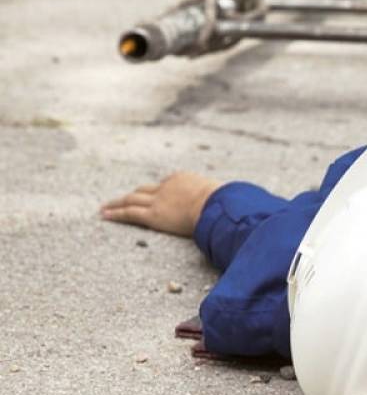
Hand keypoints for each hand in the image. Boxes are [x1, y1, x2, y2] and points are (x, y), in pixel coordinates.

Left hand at [100, 172, 221, 236]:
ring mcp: (158, 200)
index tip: (153, 195)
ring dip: (117, 203)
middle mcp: (167, 187)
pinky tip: (104, 216)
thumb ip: (221, 200)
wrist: (215, 204)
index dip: (158, 191)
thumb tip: (233, 206)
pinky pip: (130, 213)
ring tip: (106, 207)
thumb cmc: (225, 203)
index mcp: (183, 179)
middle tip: (123, 198)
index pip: (166, 185)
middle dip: (134, 194)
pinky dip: (116, 214)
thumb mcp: (223, 197)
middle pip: (144, 190)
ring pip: (132, 200)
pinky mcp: (154, 215)